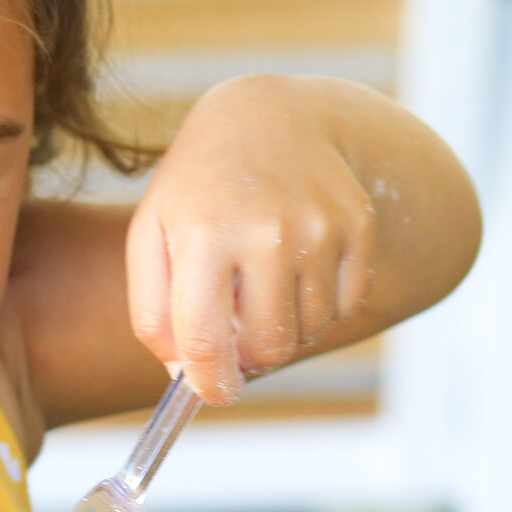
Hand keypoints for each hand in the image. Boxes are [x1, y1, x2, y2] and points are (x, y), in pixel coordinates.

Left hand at [126, 76, 377, 403]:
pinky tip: (300, 264)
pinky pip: (346, 306)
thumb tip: (185, 376)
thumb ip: (153, 311)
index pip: (207, 341)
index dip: (211, 384)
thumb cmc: (201, 187)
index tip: (215, 394)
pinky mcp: (359, 227)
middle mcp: (266, 231)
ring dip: (286, 324)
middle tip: (238, 326)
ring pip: (309, 331)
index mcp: (203, 234)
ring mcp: (320, 228)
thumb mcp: (153, 233)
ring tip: (265, 280)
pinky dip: (322, 303)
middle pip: (267, 347)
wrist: (271, 117)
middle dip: (251, 354)